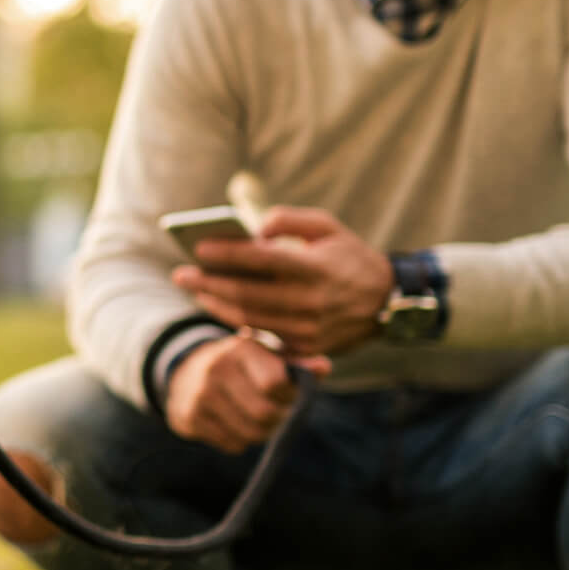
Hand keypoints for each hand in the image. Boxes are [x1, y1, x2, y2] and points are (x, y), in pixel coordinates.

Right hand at [164, 329, 329, 454]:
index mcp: (240, 348)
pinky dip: (241, 441)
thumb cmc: (241, 364)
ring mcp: (200, 395)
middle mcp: (217, 368)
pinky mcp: (189, 418)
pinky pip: (232, 445)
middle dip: (278, 418)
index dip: (289, 394)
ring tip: (258, 417)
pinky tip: (235, 423)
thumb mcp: (266, 354)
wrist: (186, 372)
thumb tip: (324, 367)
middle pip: (265, 413)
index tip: (288, 392)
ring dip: (263, 432)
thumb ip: (296, 363)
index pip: (275, 382)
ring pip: (250, 434)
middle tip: (278, 411)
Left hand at [171, 206, 393, 357]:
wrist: (387, 303)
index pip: (260, 260)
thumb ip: (290, 220)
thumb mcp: (328, 226)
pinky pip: (264, 337)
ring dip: (217, 305)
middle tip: (181, 274)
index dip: (226, 254)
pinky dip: (239, 323)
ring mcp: (308, 330)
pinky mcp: (307, 349)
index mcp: (316, 268)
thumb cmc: (350, 257)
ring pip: (249, 319)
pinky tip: (221, 309)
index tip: (199, 248)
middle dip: (208, 283)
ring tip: (196, 291)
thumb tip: (256, 232)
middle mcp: (310, 302)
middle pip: (246, 294)